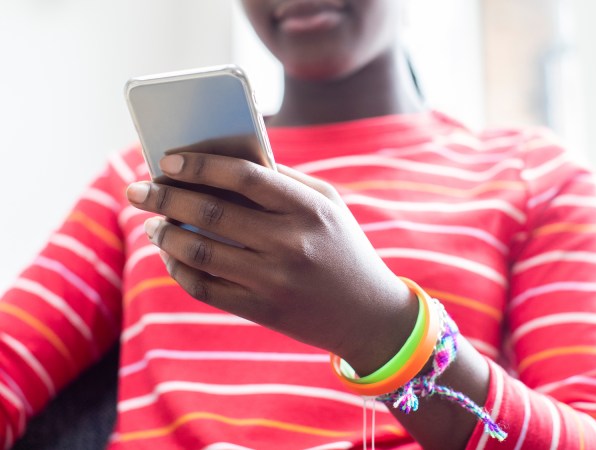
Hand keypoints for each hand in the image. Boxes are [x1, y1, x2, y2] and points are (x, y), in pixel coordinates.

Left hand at [126, 142, 416, 373]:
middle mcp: (290, 243)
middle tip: (137, 188)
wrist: (369, 315)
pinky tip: (171, 255)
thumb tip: (219, 161)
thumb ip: (283, 180)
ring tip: (154, 223)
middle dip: (164, 196)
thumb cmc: (343, 247)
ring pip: (200, 251)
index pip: (244, 176)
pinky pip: (205, 287)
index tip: (167, 160)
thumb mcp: (328, 205)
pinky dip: (179, 268)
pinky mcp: (262, 310)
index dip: (200, 165)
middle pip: (211, 211)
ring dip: (166, 234)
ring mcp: (274, 280)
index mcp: (309, 209)